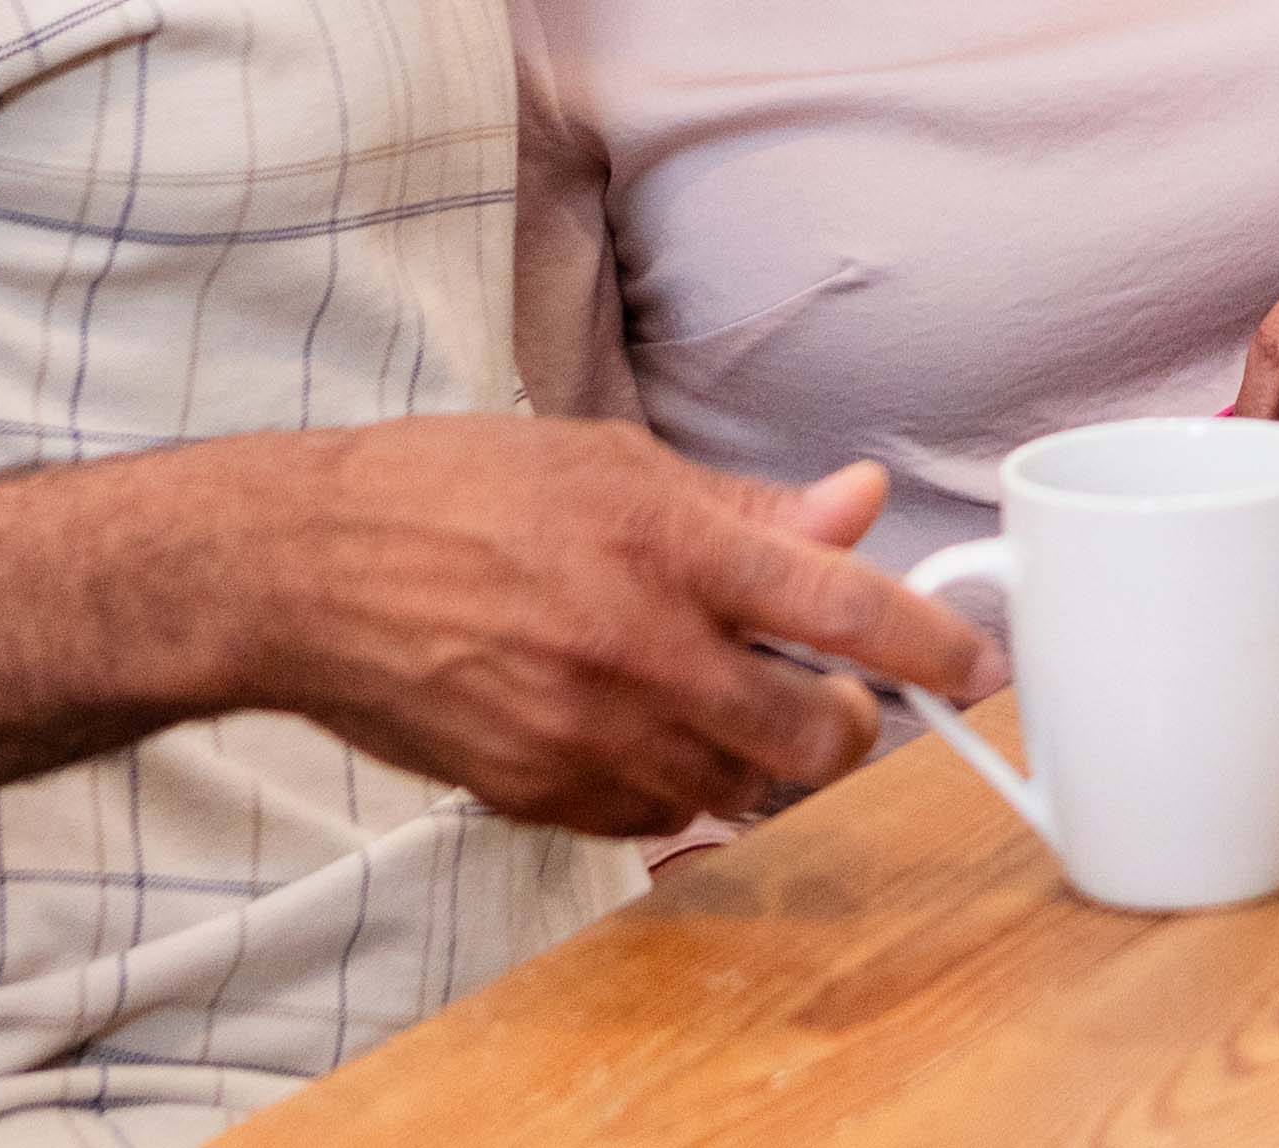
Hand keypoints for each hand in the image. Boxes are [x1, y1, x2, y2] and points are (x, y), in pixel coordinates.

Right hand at [226, 419, 1008, 838]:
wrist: (302, 570)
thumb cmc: (449, 493)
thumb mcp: (612, 463)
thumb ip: (745, 508)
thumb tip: (856, 511)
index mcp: (667, 545)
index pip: (846, 610)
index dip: (935, 645)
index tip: (976, 664)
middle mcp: (639, 648)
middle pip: (815, 738)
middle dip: (848, 727)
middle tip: (835, 697)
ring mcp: (588, 734)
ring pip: (738, 787)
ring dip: (753, 752)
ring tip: (706, 687)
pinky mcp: (542, 795)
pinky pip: (653, 815)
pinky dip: (669, 781)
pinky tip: (630, 720)